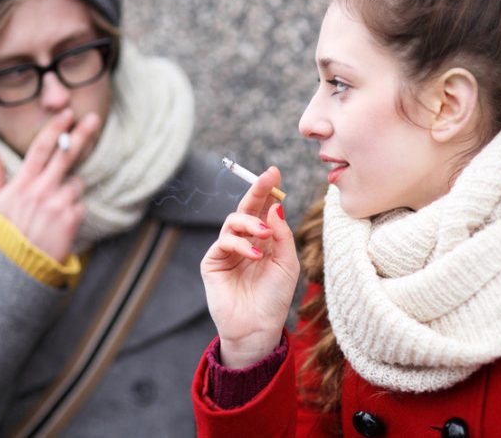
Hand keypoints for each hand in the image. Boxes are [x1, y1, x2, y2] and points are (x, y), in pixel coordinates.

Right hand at [0, 110, 101, 261]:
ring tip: (54, 209)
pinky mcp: (72, 218)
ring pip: (76, 183)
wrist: (18, 267)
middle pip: (66, 155)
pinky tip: (60, 223)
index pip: (41, 148)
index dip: (55, 129)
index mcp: (23, 183)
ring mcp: (59, 203)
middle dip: (82, 134)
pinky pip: (80, 205)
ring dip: (70, 190)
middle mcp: (42, 189)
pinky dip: (74, 210)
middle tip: (94, 118)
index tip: (67, 114)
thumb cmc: (5, 234)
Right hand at [201, 167, 299, 367]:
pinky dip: (239, 244)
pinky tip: (254, 255)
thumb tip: (276, 205)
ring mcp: (227, 251)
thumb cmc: (274, 298)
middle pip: (247, 208)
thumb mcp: (287, 263)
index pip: (264, 209)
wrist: (258, 327)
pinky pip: (224, 241)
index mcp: (264, 240)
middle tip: (267, 177)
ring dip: (250, 222)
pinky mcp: (213, 262)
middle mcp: (245, 241)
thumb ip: (282, 234)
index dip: (268, 190)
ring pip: (233, 221)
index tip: (274, 172)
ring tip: (264, 234)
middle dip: (256, 191)